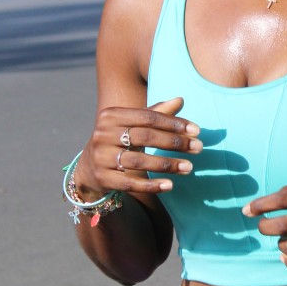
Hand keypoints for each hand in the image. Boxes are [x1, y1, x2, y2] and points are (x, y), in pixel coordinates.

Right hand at [76, 98, 201, 198]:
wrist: (88, 168)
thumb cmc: (118, 141)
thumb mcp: (133, 125)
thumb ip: (156, 113)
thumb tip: (180, 100)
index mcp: (112, 115)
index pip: (149, 117)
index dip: (174, 123)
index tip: (197, 131)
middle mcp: (103, 134)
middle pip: (145, 137)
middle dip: (175, 143)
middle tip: (198, 148)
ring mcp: (101, 157)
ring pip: (139, 161)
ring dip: (168, 165)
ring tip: (189, 168)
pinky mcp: (103, 179)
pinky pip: (130, 183)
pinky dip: (151, 185)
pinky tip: (170, 185)